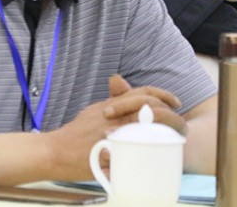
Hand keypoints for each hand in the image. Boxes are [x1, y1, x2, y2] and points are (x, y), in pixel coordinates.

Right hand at [46, 75, 184, 180]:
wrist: (56, 150)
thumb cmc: (75, 133)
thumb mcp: (95, 110)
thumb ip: (112, 99)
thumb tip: (120, 82)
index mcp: (113, 105)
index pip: (143, 92)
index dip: (163, 95)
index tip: (175, 103)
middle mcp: (115, 117)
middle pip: (150, 108)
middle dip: (171, 115)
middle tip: (181, 123)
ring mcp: (113, 135)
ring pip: (148, 128)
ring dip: (165, 132)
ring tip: (175, 137)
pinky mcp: (111, 153)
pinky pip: (136, 152)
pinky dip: (150, 152)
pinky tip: (160, 154)